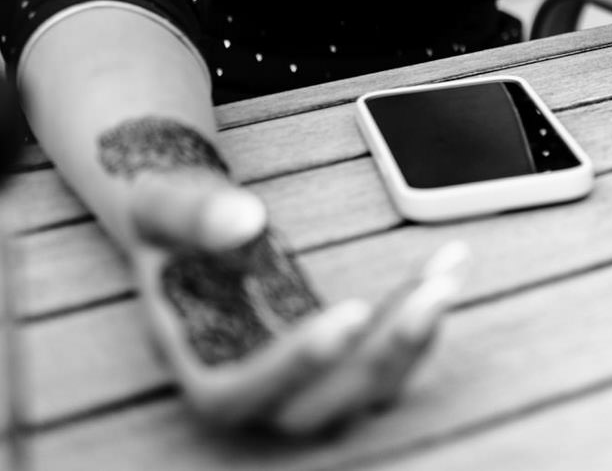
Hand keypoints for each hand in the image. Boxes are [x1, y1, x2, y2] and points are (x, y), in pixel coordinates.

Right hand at [126, 171, 465, 434]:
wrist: (190, 219)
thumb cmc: (167, 220)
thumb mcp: (162, 203)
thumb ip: (193, 213)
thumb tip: (244, 220)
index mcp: (194, 360)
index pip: (234, 395)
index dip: (290, 368)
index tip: (346, 314)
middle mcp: (250, 382)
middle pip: (315, 409)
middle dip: (378, 358)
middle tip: (428, 298)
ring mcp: (299, 375)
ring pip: (363, 390)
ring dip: (412, 341)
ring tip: (446, 278)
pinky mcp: (337, 352)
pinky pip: (387, 353)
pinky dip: (420, 311)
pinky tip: (449, 263)